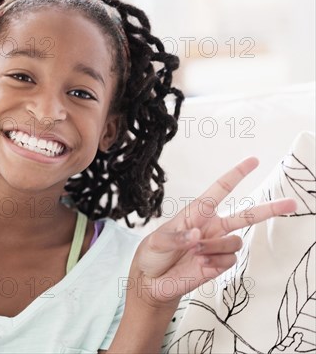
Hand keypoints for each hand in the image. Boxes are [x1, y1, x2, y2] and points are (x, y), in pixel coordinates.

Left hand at [130, 157, 296, 307]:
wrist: (152, 282)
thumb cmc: (152, 255)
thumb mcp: (156, 241)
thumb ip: (176, 237)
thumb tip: (198, 235)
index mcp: (196, 213)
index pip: (220, 190)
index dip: (236, 175)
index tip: (253, 161)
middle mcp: (211, 227)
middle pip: (246, 215)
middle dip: (269, 209)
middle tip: (291, 203)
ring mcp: (216, 246)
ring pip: (235, 241)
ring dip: (216, 246)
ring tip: (195, 253)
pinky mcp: (218, 264)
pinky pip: (229, 259)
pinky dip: (215, 262)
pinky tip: (200, 265)